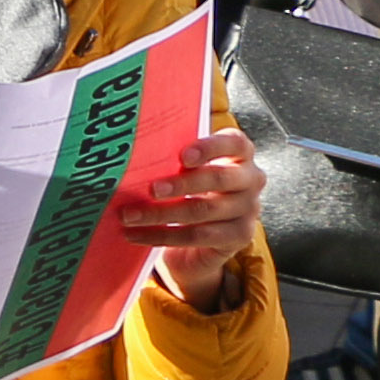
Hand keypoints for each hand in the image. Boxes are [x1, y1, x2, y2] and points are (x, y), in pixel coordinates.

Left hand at [119, 125, 267, 307]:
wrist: (202, 235)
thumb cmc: (189, 187)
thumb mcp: (186, 169)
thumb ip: (173, 158)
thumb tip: (134, 153)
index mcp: (240, 153)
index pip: (234, 142)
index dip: (209, 147)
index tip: (182, 156)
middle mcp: (251, 179)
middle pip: (218, 178)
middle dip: (181, 183)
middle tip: (151, 189)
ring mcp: (249, 210)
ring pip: (202, 210)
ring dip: (160, 213)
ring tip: (129, 215)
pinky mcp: (240, 237)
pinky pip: (196, 236)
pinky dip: (161, 235)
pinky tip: (135, 234)